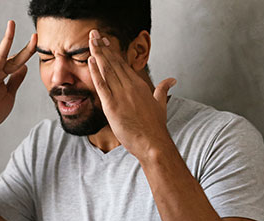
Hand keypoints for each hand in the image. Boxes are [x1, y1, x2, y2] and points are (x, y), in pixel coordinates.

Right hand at [0, 21, 36, 135]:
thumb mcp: (10, 94)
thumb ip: (16, 81)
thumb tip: (24, 67)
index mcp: (4, 76)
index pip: (18, 60)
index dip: (28, 51)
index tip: (36, 39)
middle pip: (10, 54)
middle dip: (17, 40)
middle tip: (24, 26)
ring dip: (6, 41)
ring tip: (11, 26)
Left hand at [87, 29, 176, 161]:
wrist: (153, 143)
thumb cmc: (156, 127)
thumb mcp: (161, 104)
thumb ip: (163, 89)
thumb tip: (172, 80)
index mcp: (140, 85)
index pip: (123, 64)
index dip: (112, 51)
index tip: (105, 41)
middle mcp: (130, 87)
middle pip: (114, 63)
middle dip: (103, 47)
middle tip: (94, 33)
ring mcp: (121, 95)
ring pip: (107, 70)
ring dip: (98, 54)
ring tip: (91, 41)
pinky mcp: (112, 106)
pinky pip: (102, 86)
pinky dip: (96, 72)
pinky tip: (91, 61)